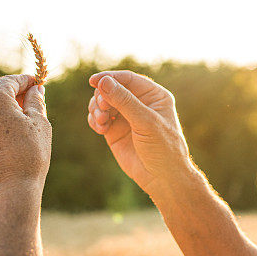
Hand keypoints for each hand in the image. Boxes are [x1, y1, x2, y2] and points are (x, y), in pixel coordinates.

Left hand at [0, 74, 51, 207]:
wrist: (9, 191)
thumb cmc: (29, 155)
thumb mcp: (40, 123)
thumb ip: (36, 101)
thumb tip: (35, 90)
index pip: (10, 81)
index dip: (26, 80)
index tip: (37, 83)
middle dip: (14, 95)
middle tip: (33, 101)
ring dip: (4, 109)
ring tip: (23, 121)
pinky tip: (10, 135)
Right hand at [87, 71, 198, 196]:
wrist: (162, 178)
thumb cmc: (163, 148)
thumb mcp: (145, 122)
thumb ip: (124, 101)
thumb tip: (104, 82)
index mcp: (154, 95)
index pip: (128, 79)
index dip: (110, 77)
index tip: (93, 81)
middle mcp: (139, 103)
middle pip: (112, 88)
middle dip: (102, 96)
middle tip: (102, 109)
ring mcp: (126, 117)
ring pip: (102, 102)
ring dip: (97, 108)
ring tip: (101, 121)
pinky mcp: (115, 131)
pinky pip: (98, 118)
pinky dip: (94, 120)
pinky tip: (100, 129)